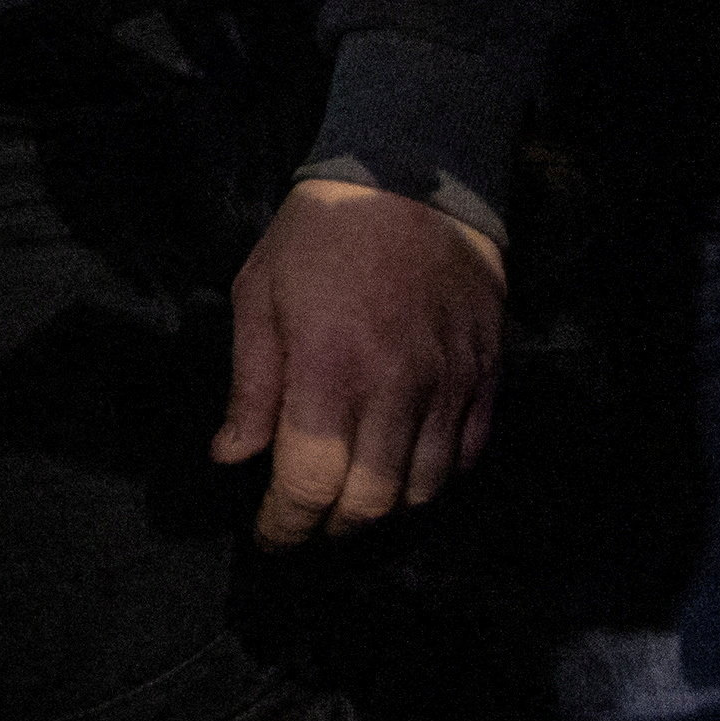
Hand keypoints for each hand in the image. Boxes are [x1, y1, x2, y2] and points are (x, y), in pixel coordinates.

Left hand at [215, 176, 501, 546]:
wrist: (413, 181)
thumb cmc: (320, 236)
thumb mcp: (259, 295)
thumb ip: (252, 386)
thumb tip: (233, 458)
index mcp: (329, 370)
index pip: (310, 482)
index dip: (286, 525)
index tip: (270, 539)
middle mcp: (395, 390)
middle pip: (371, 502)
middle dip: (332, 529)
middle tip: (307, 526)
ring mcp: (449, 388)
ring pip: (423, 489)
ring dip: (384, 511)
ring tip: (351, 505)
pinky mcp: (486, 380)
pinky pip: (466, 457)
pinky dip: (435, 480)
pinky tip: (404, 472)